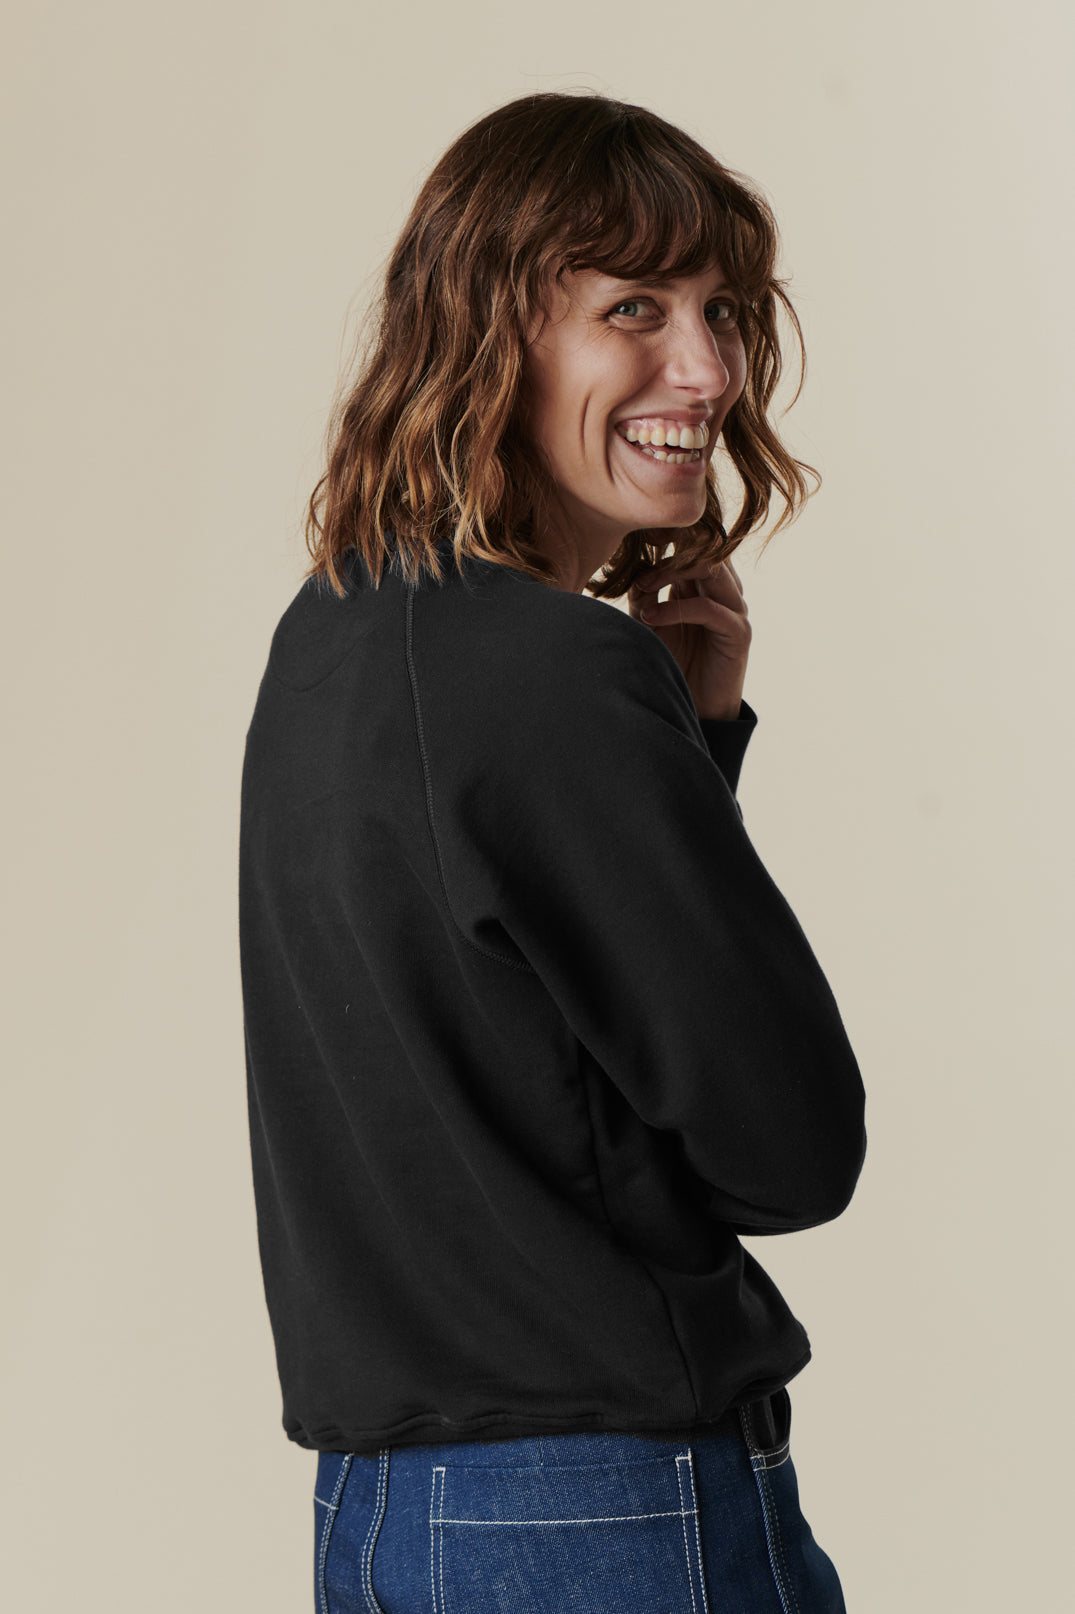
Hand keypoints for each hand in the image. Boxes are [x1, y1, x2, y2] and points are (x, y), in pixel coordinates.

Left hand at [628, 556, 750, 720]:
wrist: (693, 707)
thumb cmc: (672, 662)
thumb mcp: (649, 623)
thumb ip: (644, 596)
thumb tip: (634, 574)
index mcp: (704, 582)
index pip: (696, 542)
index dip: (669, 536)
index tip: (637, 544)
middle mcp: (724, 590)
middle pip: (706, 547)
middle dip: (668, 552)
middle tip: (637, 572)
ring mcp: (735, 609)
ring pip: (710, 569)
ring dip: (670, 574)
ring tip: (642, 590)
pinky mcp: (738, 632)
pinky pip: (708, 608)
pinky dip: (675, 609)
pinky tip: (651, 618)